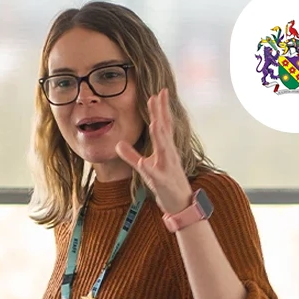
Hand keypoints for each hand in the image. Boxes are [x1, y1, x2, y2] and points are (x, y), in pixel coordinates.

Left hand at [115, 88, 192, 213]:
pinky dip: (149, 166)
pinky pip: (154, 174)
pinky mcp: (162, 181)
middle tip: (158, 95)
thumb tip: (117, 143)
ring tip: (155, 121)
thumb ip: (131, 155)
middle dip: (162, 113)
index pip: (164, 125)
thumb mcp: (145, 168)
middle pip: (165, 130)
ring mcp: (167, 167)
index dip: (161, 109)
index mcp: (166, 150)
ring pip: (164, 148)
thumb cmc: (165, 185)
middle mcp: (169, 155)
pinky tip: (143, 161)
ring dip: (160, 135)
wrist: (181, 205)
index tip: (158, 93)